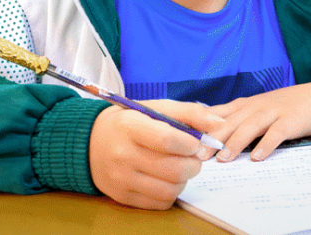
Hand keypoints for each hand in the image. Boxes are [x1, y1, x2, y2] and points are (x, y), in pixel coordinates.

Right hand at [88, 101, 224, 208]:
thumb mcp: (154, 108)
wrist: (90, 142)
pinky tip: (166, 179)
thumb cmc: (130, 122)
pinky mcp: (122, 197)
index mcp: (130, 127)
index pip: (167, 140)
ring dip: (184, 180)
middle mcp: (123, 155)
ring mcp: (121, 179)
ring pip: (170, 189)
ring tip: (180, 167)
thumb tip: (220, 122)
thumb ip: (189, 113)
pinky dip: (171, 192)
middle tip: (192, 157)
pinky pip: (160, 202)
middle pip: (173, 169)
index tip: (195, 144)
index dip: (190, 144)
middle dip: (193, 164)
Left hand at [206, 78, 310, 162]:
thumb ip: (234, 120)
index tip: (185, 141)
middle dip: (212, 139)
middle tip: (197, 156)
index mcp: (243, 106)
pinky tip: (258, 157)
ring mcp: (272, 112)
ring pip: (250, 127)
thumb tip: (205, 136)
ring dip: (235, 143)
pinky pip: (276, 133)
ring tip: (223, 159)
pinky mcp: (290, 120)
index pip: (216, 115)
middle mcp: (254, 107)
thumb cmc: (282, 108)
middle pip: (229, 122)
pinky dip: (266, 144)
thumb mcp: (255, 110)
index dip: (200, 127)